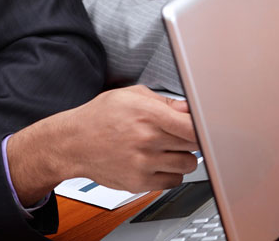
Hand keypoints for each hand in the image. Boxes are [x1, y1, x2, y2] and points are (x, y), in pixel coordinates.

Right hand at [7, 85, 197, 202]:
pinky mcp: (139, 182)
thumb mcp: (129, 96)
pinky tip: (156, 162)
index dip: (204, 127)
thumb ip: (163, 101)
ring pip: (188, 164)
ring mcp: (143, 163)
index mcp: (147, 114)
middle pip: (194, 146)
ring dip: (181, 156)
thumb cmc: (99, 117)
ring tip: (164, 148)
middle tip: (176, 134)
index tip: (206, 126)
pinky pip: (173, 181)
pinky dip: (170, 173)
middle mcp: (146, 139)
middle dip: (190, 139)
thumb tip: (189, 108)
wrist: (72, 143)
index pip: (193, 125)